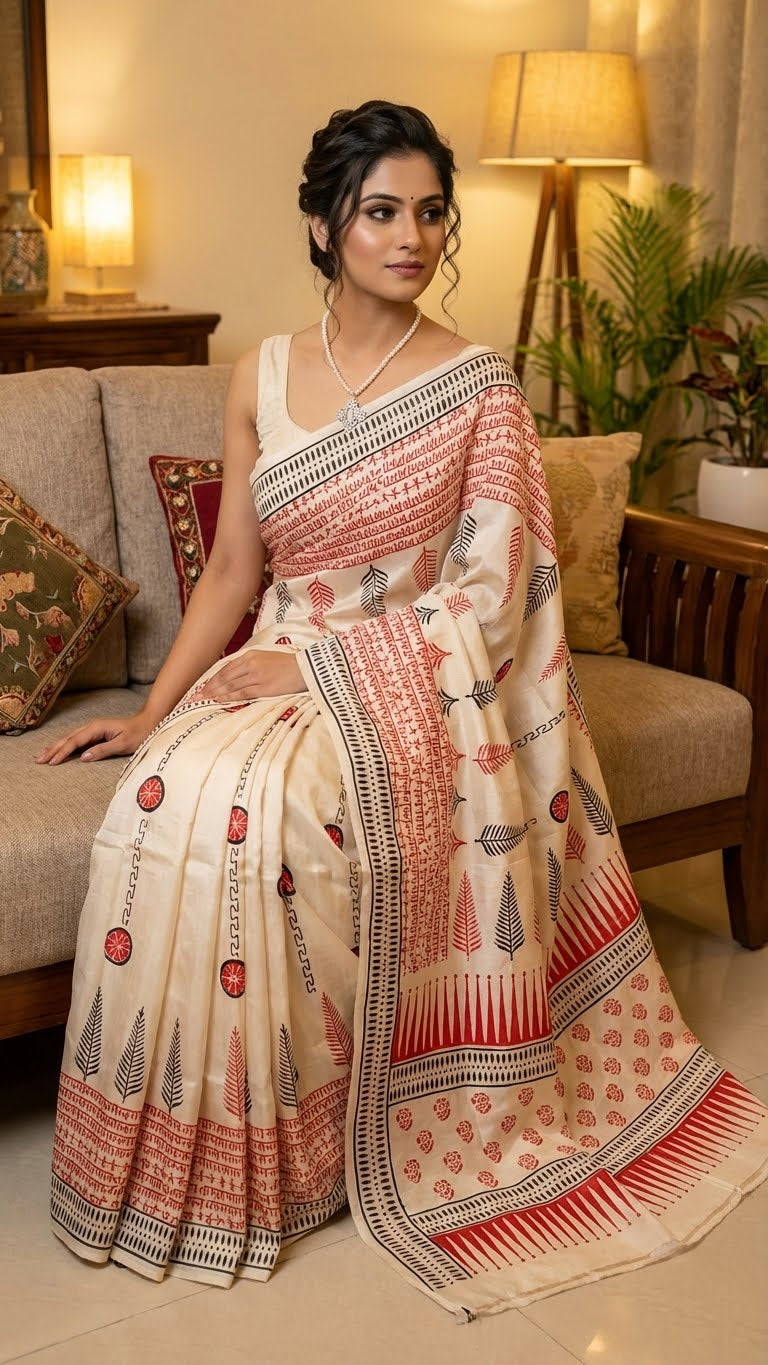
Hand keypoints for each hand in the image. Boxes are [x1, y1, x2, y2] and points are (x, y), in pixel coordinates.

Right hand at [34, 709, 156, 764]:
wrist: (148, 722)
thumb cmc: (138, 734)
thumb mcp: (123, 745)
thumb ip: (103, 750)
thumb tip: (84, 758)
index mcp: (97, 728)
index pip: (75, 742)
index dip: (62, 752)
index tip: (51, 762)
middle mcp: (92, 726)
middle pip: (68, 738)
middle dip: (52, 749)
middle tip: (38, 760)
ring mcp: (93, 729)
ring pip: (69, 738)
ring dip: (55, 746)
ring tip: (41, 755)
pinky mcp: (95, 733)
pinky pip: (75, 739)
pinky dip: (64, 745)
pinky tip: (57, 749)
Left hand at [196, 649, 306, 703]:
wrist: (306, 669)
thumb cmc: (288, 664)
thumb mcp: (266, 658)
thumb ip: (250, 664)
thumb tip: (235, 676)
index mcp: (251, 655)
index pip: (226, 668)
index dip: (213, 678)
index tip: (203, 685)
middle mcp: (251, 664)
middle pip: (225, 677)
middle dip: (210, 687)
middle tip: (197, 695)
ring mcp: (256, 676)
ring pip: (231, 686)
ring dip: (216, 693)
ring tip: (205, 699)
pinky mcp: (263, 688)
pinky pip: (242, 693)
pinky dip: (229, 697)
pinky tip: (220, 701)